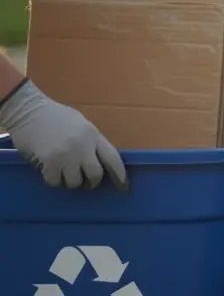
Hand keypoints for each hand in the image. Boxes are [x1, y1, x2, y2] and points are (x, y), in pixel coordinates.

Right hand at [0, 80, 127, 189]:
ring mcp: (67, 154)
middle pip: (96, 174)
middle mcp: (84, 146)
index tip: (123, 185)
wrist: (28, 109)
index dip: (120, 174)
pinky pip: (55, 180)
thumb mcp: (80, 124)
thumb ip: (91, 141)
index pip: (113, 158)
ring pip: (75, 181)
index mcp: (94, 135)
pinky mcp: (50, 160)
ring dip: (70, 182)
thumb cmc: (53, 115)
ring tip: (64, 174)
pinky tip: (50, 172)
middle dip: (92, 182)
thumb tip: (97, 159)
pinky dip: (53, 180)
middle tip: (86, 183)